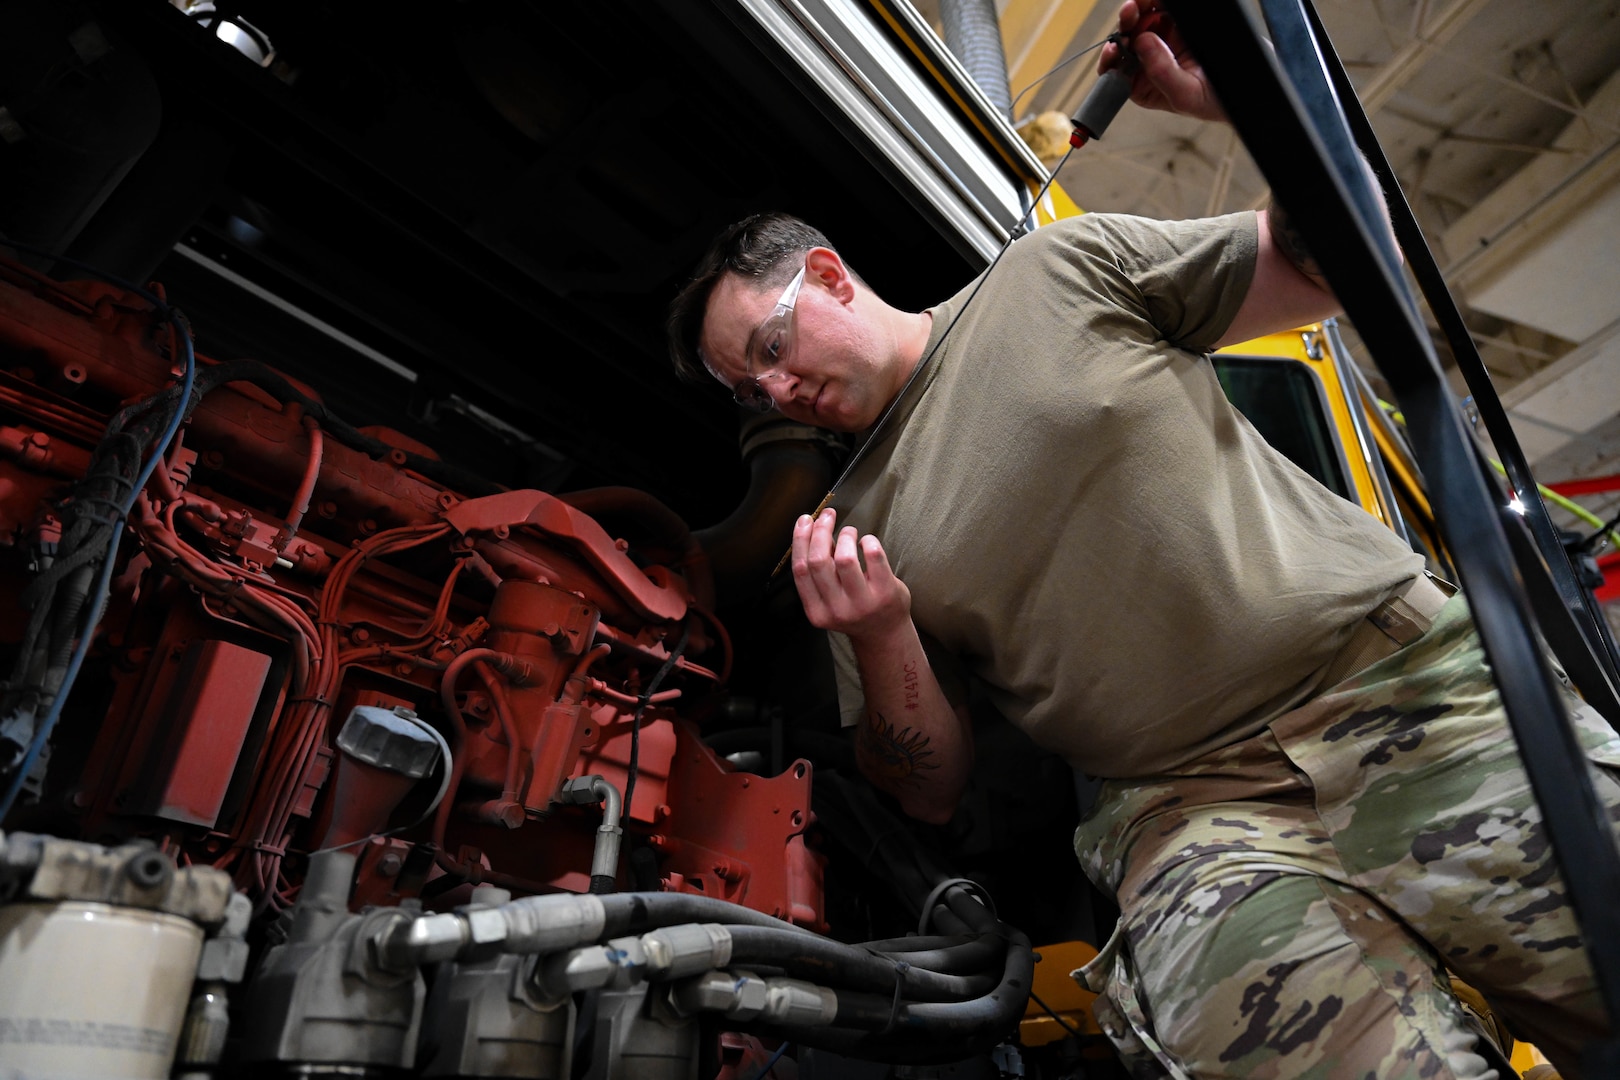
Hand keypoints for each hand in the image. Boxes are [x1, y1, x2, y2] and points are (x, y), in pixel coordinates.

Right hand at [791, 509, 910, 641]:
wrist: (884, 633)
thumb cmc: (854, 609)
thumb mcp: (828, 601)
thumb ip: (819, 574)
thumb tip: (813, 529)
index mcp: (816, 611)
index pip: (801, 570)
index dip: (800, 539)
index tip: (806, 520)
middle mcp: (837, 610)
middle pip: (819, 561)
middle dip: (821, 531)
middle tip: (828, 516)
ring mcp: (862, 603)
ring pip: (845, 558)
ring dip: (846, 536)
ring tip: (850, 532)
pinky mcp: (885, 593)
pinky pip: (873, 556)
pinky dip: (868, 541)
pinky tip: (867, 542)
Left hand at [1098, 1, 1225, 121]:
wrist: (1246, 85)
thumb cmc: (1215, 101)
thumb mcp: (1185, 95)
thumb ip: (1161, 72)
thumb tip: (1141, 42)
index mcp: (1143, 85)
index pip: (1116, 71)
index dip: (1111, 58)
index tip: (1114, 46)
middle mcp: (1149, 62)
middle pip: (1127, 39)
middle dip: (1125, 24)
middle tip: (1131, 11)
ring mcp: (1163, 41)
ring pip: (1142, 20)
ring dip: (1139, 8)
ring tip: (1142, 1)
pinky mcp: (1179, 24)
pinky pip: (1162, 9)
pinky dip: (1157, 3)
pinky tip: (1156, 2)